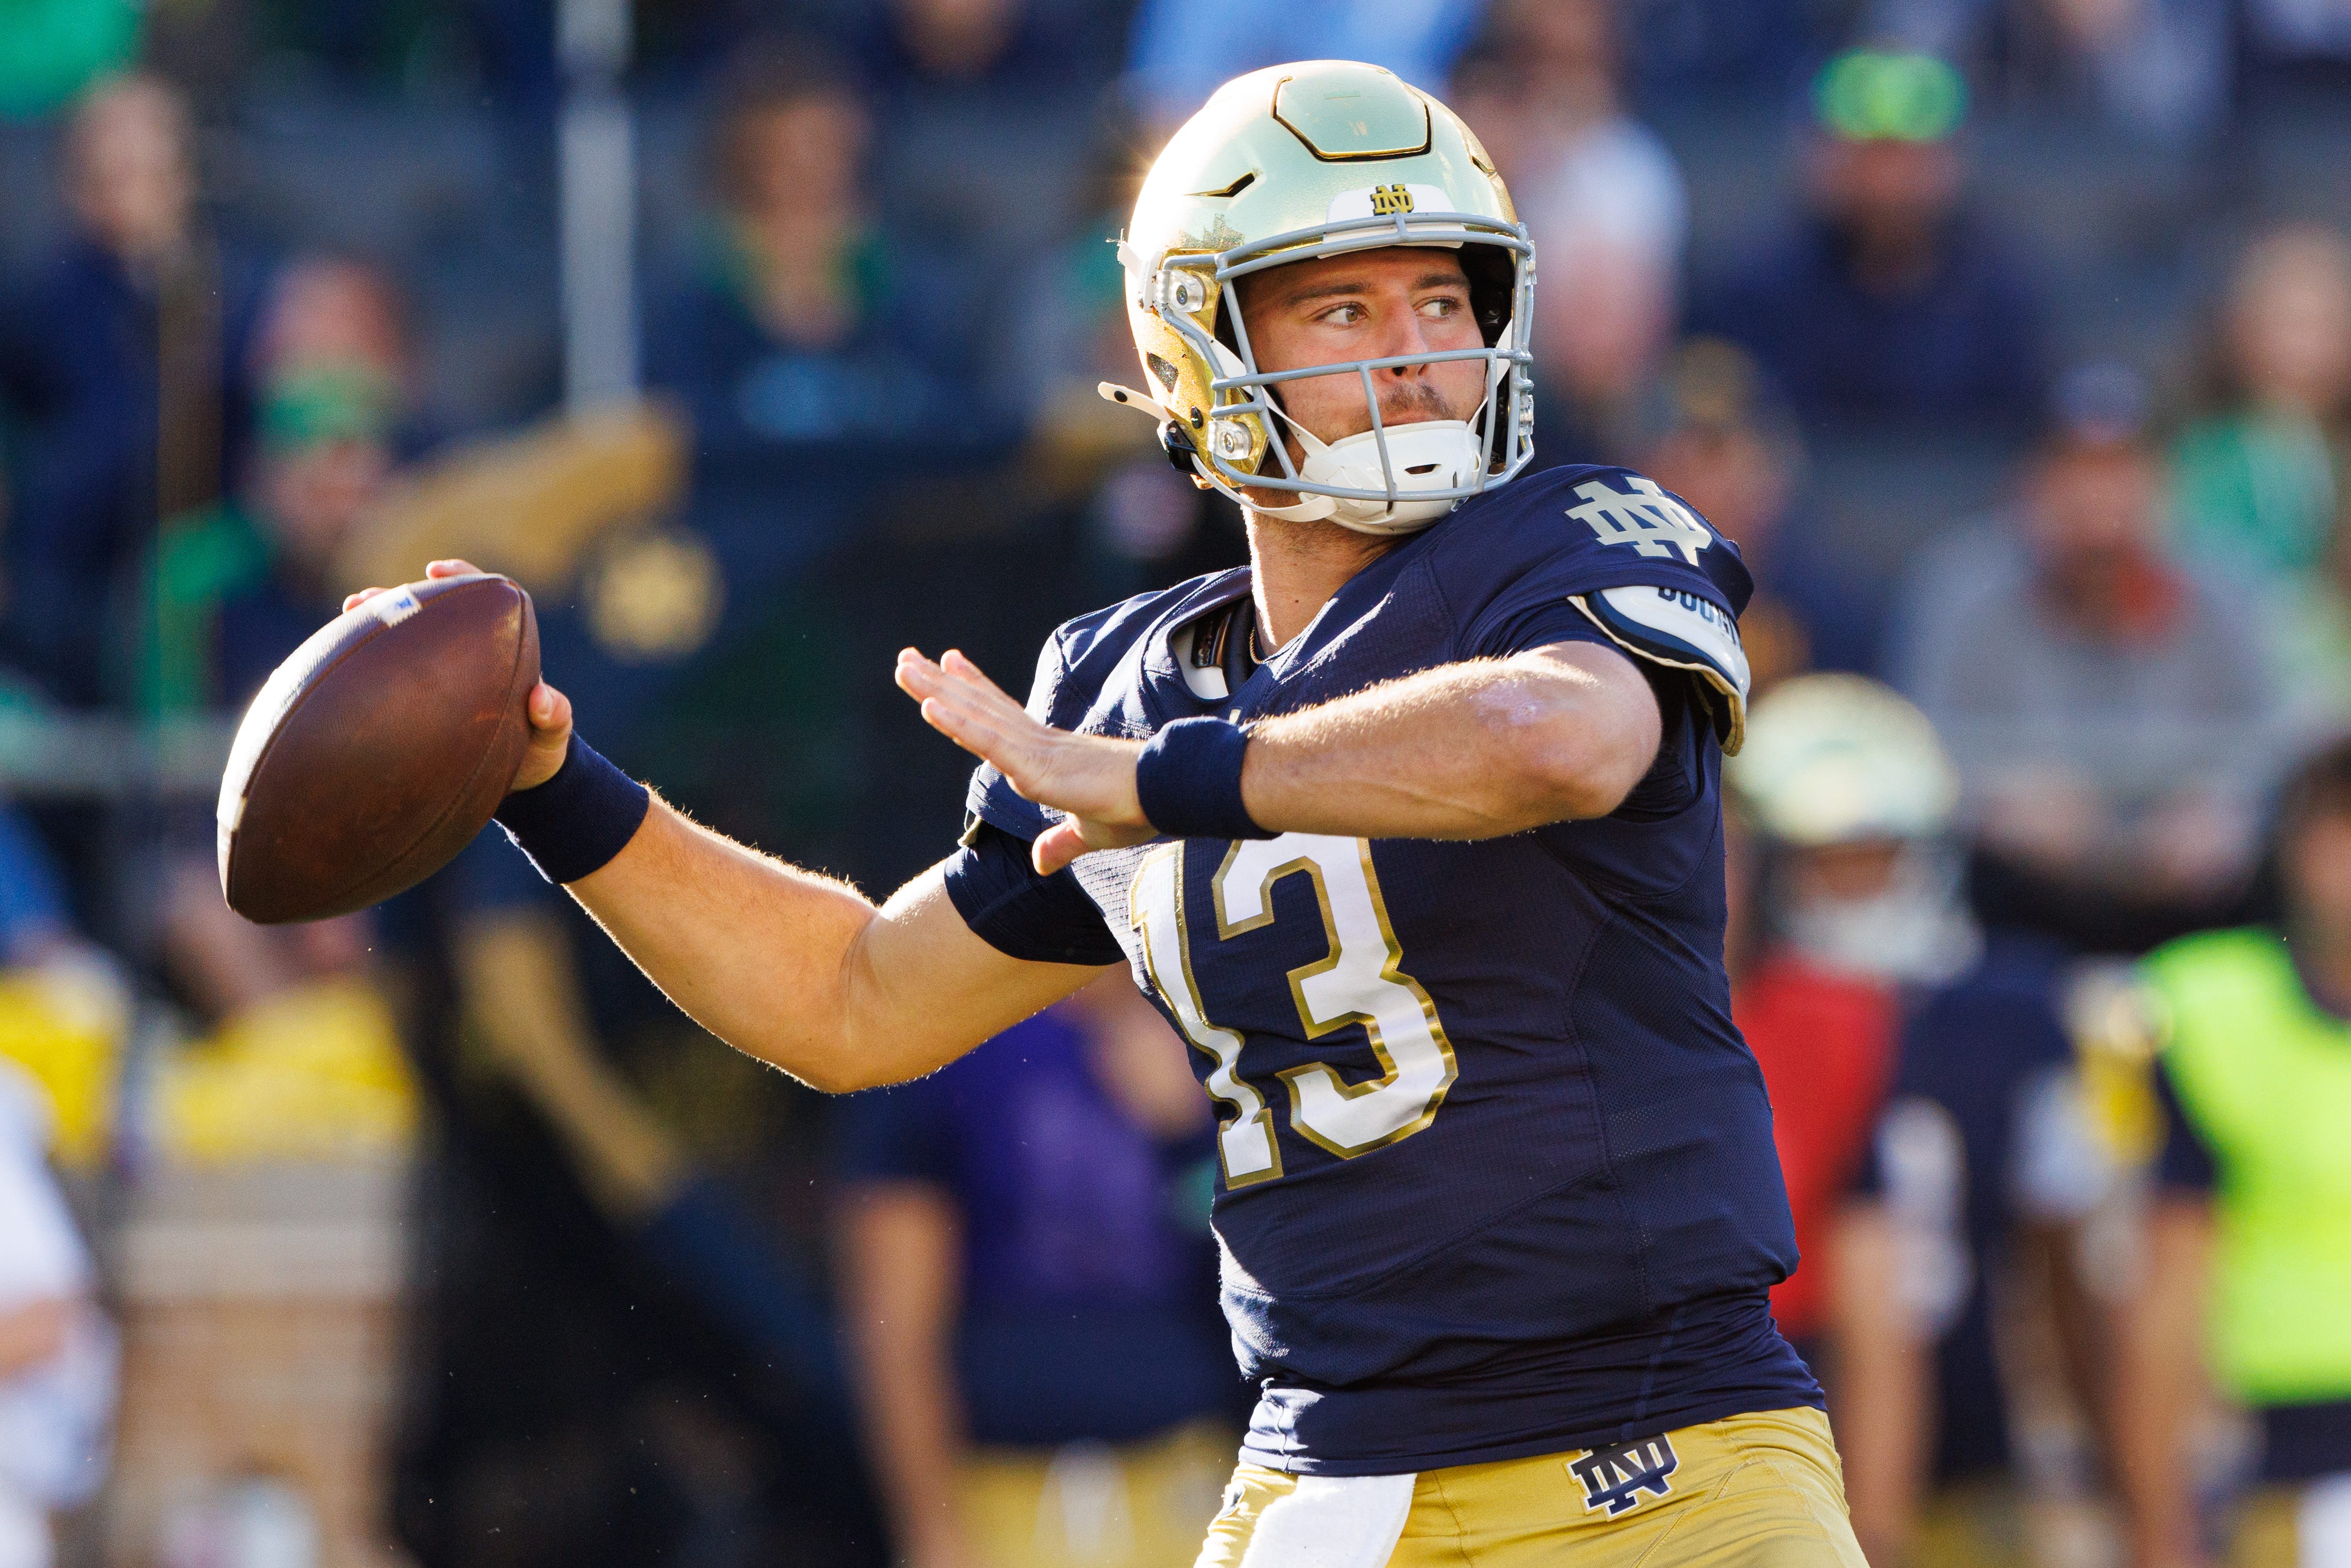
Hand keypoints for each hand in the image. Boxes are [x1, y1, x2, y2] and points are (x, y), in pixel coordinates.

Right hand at [343, 559, 573, 792]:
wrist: (524, 781)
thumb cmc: (542, 748)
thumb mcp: (554, 733)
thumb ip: (555, 715)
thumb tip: (542, 698)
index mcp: (499, 650)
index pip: (480, 600)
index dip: (458, 577)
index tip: (434, 570)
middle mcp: (463, 657)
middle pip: (429, 615)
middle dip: (395, 601)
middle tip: (364, 598)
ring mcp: (438, 679)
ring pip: (403, 643)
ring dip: (374, 627)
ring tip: (346, 616)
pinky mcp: (420, 705)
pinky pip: (391, 680)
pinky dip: (368, 668)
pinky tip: (340, 665)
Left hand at [895, 648, 1152, 874]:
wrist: (1169, 795)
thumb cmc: (1138, 808)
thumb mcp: (1089, 833)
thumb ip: (1061, 845)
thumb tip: (1041, 865)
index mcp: (1047, 755)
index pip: (1000, 717)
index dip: (972, 691)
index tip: (948, 664)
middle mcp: (1037, 744)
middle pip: (978, 707)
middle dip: (938, 683)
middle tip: (905, 658)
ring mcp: (1035, 752)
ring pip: (975, 716)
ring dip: (935, 691)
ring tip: (903, 665)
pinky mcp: (1038, 767)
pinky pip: (990, 742)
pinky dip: (958, 723)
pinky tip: (930, 705)